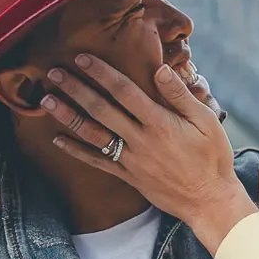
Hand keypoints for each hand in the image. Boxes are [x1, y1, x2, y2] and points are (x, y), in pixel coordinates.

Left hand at [42, 54, 257, 252]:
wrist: (209, 200)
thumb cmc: (212, 157)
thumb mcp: (206, 120)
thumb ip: (180, 95)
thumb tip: (160, 69)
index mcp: (159, 122)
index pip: (124, 91)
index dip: (101, 73)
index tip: (82, 58)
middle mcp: (140, 139)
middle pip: (101, 109)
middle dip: (76, 89)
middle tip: (53, 73)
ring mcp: (131, 159)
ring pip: (92, 134)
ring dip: (68, 116)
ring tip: (46, 101)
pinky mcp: (128, 176)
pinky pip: (97, 161)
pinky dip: (75, 151)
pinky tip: (58, 139)